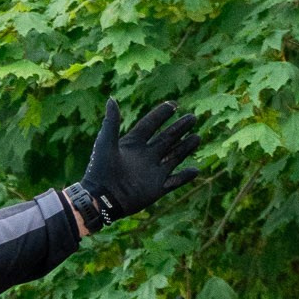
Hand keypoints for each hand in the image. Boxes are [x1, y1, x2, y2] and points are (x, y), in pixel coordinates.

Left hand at [71, 97, 202, 228]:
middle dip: (179, 128)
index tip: (174, 104)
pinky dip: (185, 177)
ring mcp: (152, 172)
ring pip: (174, 157)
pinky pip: (174, 182)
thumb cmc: (100, 170)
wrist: (100, 199)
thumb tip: (111, 98)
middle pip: (166, 138)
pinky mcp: (156, 189)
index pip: (150, 125)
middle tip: (192, 117)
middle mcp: (145, 156)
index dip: (161, 114)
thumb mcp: (106, 143)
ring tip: (198, 137)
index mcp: (133, 144)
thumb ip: (111, 122)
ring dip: (186, 147)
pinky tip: (196, 170)